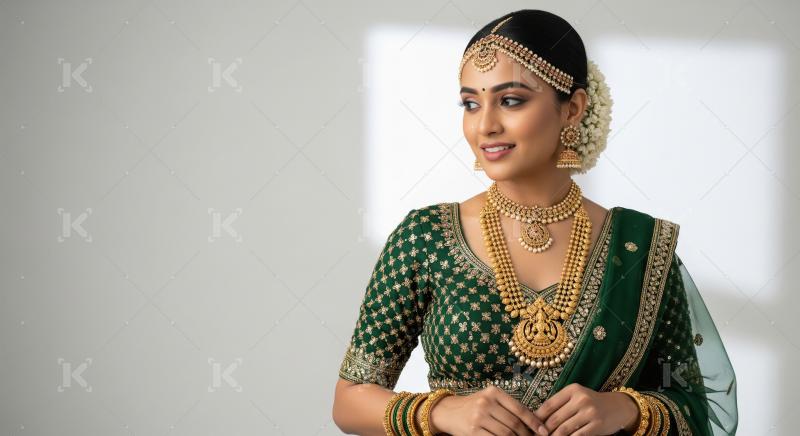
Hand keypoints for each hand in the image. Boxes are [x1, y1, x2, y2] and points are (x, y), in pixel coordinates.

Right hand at [429, 385, 550, 434]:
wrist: (448, 411)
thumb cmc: (474, 406)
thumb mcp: (489, 399)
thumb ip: (508, 407)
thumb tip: (533, 422)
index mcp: (494, 392)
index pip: (520, 409)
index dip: (534, 422)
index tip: (544, 431)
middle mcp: (486, 402)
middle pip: (514, 423)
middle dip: (527, 435)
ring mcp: (479, 417)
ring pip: (506, 434)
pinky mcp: (473, 430)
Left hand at [533, 383, 638, 435]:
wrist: (618, 407)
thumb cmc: (592, 403)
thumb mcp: (577, 397)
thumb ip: (560, 404)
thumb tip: (538, 418)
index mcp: (572, 390)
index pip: (549, 405)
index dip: (537, 417)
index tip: (530, 426)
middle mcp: (581, 399)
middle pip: (555, 419)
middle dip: (544, 431)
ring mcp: (589, 412)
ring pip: (564, 429)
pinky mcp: (597, 425)